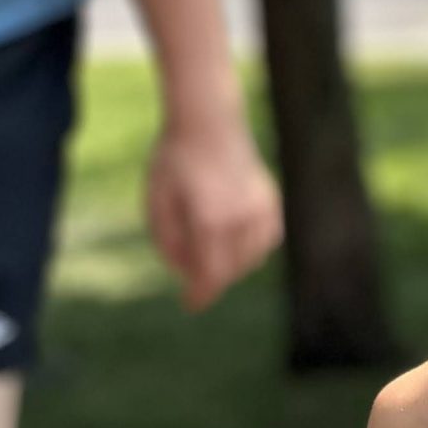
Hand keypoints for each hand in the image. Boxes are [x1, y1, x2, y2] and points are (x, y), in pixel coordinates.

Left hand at [145, 112, 281, 311]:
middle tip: (191, 278)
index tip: (191, 305)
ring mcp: (261, 209)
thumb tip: (184, 271)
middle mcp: (242, 219)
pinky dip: (253, 248)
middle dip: (212, 279)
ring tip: (210, 255)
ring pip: (254, 257)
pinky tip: (233, 239)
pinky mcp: (272, 201)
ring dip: (233, 265)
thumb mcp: (155, 202)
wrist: (209, 122)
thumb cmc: (174, 161)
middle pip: (231, 270)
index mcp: (210, 220)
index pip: (211, 274)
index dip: (201, 294)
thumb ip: (167, 242)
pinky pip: (267, 239)